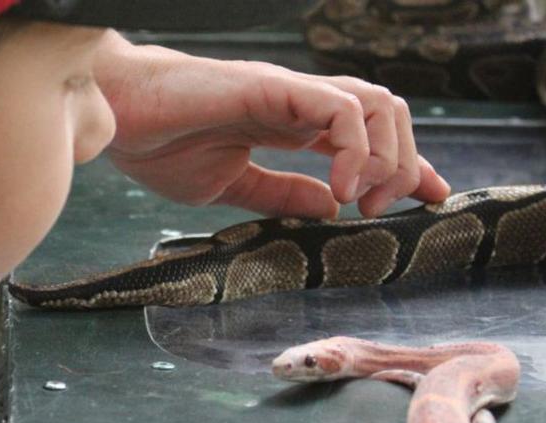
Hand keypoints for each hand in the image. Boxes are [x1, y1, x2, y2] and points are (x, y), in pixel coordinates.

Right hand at [95, 32, 449, 219]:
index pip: (368, 138)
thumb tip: (330, 207)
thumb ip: (282, 194)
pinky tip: (339, 186)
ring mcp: (292, 92)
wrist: (118, 119)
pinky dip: (355, 148)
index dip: (407, 169)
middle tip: (380, 212)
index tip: (428, 204)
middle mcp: (302, 104)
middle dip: (406, 166)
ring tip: (361, 200)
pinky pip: (341, 108)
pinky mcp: (276, 87)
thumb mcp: (231, 186)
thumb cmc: (159, 145)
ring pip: (378, 105)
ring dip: (387, 157)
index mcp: (292, 124)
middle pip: (388, 117)